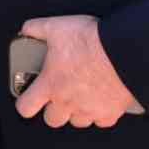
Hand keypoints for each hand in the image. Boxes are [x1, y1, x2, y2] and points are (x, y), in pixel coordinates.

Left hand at [14, 15, 142, 129]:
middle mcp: (68, 102)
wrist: (123, 51)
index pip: (26, 107)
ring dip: (77, 111)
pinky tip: (102, 98)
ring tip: (81, 95)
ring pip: (78, 122)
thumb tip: (27, 29)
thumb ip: (36, 29)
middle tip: (58, 95)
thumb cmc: (91, 42)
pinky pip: (102, 120)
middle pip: (52, 120)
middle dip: (53, 110)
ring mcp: (90, 110)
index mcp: (51, 84)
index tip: (29, 99)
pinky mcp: (110, 113)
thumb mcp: (56, 27)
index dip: (25, 104)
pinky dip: (101, 112)